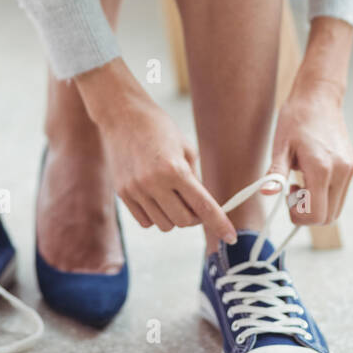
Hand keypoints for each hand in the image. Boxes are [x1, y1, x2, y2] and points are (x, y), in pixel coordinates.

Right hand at [74, 60, 237, 241]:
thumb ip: (194, 179)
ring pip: (164, 225)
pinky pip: (145, 221)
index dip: (219, 224)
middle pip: (183, 221)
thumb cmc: (158, 127)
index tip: (231, 237)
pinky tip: (157, 198)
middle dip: (194, 217)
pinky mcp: (122, 194)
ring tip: (173, 196)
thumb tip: (201, 206)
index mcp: (174, 169)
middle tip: (195, 204)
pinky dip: (156, 216)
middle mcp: (153, 183)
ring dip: (174, 217)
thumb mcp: (185, 148)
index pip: (203, 206)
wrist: (122, 115)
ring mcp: (135, 190)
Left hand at [267, 68, 352, 226]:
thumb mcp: (280, 144)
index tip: (287, 197)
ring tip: (301, 182)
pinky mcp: (352, 166)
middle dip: (307, 213)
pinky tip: (311, 176)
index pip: (316, 215)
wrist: (319, 96)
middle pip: (328, 217)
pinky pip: (340, 194)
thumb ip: (275, 172)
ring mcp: (349, 170)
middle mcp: (341, 172)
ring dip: (317, 205)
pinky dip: (325, 195)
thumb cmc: (296, 118)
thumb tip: (265, 193)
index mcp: (321, 168)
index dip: (298, 216)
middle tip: (292, 191)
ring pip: (336, 208)